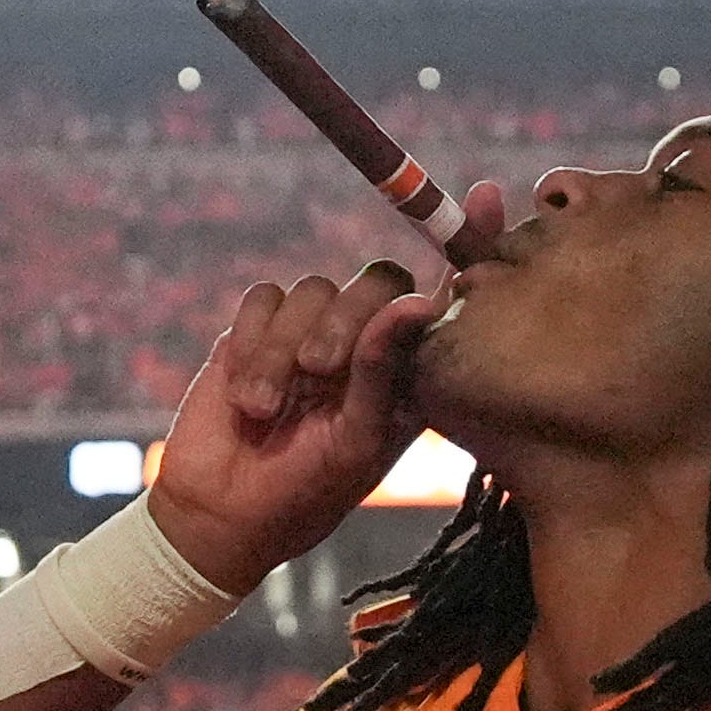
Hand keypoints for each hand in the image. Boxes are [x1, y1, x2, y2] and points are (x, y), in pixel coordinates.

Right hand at [147, 254, 465, 592]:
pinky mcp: (258, 329)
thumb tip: (416, 300)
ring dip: (285, 349)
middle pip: (378, 279)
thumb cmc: (303, 493)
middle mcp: (366, 343)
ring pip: (314, 288)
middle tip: (320, 370)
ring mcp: (310, 331)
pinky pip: (265, 297)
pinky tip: (245, 396)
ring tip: (264, 409)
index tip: (490, 196)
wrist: (220, 514)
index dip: (473, 245)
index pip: (446, 297)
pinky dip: (253, 343)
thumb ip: (382, 370)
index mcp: (407, 373)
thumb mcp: (355, 441)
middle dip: (348, 318)